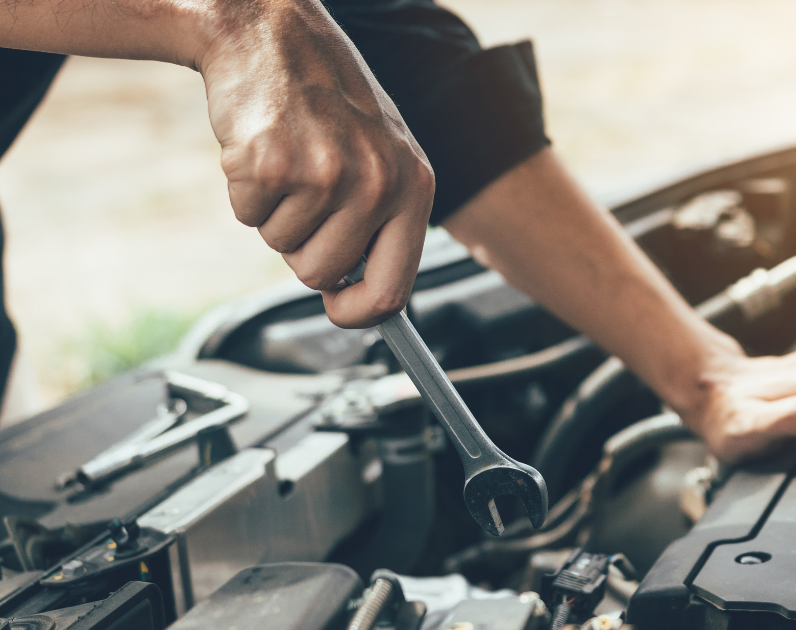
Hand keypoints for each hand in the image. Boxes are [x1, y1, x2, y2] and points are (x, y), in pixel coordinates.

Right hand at [199, 0, 433, 327]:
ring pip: (282, 246)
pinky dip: (245, 190)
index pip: (394, 288)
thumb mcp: (382, 154)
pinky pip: (247, 215)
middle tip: (305, 189)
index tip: (338, 308)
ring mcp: (325, 174)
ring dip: (274, 212)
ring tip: (289, 157)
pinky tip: (262, 145)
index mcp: (414, 184)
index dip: (359, 311)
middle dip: (303, 244)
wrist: (271, 30)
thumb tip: (363, 296)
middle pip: (321, 274)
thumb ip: (383, 220)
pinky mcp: (272, 164)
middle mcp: (377, 183)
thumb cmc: (326, 97)